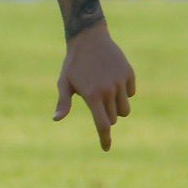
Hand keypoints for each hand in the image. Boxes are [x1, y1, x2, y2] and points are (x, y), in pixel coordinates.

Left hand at [54, 22, 135, 150]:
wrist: (89, 38)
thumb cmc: (73, 64)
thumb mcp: (64, 82)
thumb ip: (63, 102)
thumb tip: (56, 119)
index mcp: (92, 95)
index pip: (102, 124)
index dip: (104, 138)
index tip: (106, 148)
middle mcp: (108, 90)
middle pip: (113, 118)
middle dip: (106, 116)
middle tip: (95, 100)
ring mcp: (120, 81)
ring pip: (124, 109)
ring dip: (117, 107)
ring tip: (105, 92)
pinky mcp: (129, 73)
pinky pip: (131, 93)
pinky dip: (124, 92)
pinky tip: (113, 80)